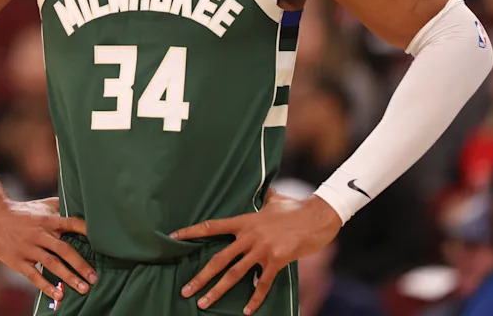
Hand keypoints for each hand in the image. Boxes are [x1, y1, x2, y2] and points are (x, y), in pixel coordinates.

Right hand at [0, 197, 95, 303]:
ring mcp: (29, 248)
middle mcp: (41, 234)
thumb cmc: (23, 211)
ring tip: (83, 288)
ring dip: (69, 277)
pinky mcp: (18, 260)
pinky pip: (34, 275)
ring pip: (52, 264)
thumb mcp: (42, 205)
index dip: (86, 230)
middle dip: (81, 265)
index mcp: (49, 220)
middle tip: (95, 278)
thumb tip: (81, 205)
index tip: (103, 240)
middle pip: (64, 250)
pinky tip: (58, 295)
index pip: (72, 224)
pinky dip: (46, 286)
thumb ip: (61, 206)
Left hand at [170, 189, 341, 314]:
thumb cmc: (297, 208)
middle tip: (185, 290)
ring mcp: (262, 249)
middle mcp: (249, 236)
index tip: (174, 237)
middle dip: (201, 277)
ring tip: (203, 303)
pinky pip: (262, 283)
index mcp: (245, 221)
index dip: (192, 231)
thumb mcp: (275, 200)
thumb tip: (265, 189)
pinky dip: (255, 299)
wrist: (318, 216)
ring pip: (235, 274)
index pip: (212, 226)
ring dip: (218, 291)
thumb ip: (265, 198)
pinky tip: (247, 311)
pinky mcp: (277, 260)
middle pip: (219, 259)